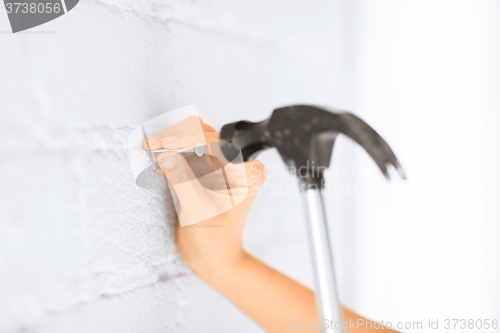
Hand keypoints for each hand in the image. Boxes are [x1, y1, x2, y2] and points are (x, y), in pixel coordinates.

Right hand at [143, 116, 265, 280]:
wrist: (213, 258)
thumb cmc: (215, 240)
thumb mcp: (197, 211)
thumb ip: (183, 181)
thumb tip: (165, 155)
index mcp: (247, 172)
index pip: (218, 142)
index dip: (188, 138)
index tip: (164, 143)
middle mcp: (238, 164)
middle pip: (206, 134)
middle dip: (177, 136)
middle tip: (152, 144)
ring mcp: (222, 164)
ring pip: (196, 138)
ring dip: (173, 140)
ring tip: (151, 146)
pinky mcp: (208, 169)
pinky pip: (189, 150)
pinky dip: (172, 148)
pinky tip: (157, 151)